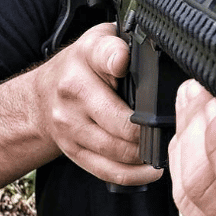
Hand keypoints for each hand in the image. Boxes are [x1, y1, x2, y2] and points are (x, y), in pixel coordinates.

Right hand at [33, 22, 163, 188]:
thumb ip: (123, 43)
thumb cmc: (84, 66)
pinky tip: (150, 170)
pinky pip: (105, 170)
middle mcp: (74, 92)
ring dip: (145, 154)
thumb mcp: (101, 40)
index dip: (117, 60)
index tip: (125, 63)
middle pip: (121, 120)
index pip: (104, 55)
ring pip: (116, 150)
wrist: (42, 97)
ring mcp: (70, 126)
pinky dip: (132, 175)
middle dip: (151, 128)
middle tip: (173, 129)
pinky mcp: (72, 151)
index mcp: (87, 57)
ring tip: (166, 149)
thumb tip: (150, 51)